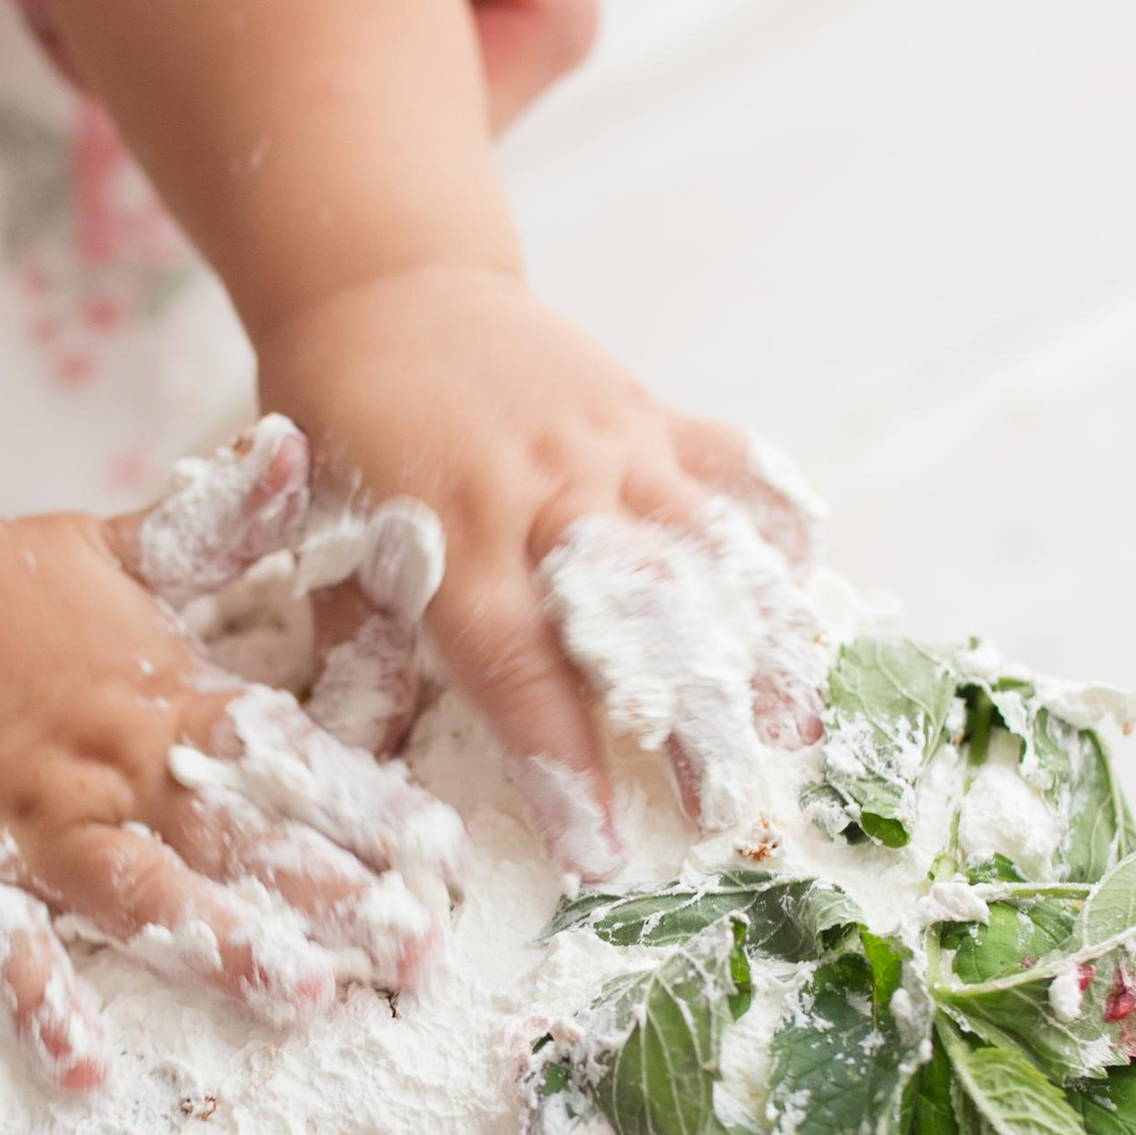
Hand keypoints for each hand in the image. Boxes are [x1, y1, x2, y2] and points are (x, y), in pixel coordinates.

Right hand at [0, 422, 465, 1089]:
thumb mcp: (116, 548)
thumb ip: (217, 518)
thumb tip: (299, 446)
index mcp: (169, 699)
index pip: (286, 754)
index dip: (364, 803)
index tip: (442, 854)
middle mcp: (121, 773)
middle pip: (240, 838)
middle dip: (332, 895)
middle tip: (415, 951)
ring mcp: (45, 835)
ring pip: (146, 896)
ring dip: (222, 947)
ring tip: (299, 999)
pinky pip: (6, 953)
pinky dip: (41, 1009)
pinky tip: (86, 1073)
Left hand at [255, 267, 825, 880]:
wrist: (383, 284)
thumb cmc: (342, 434)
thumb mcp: (325, 542)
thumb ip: (365, 648)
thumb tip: (381, 755)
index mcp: (454, 537)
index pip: (522, 672)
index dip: (565, 764)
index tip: (598, 850)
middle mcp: (545, 491)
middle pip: (642, 621)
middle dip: (692, 725)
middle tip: (727, 815)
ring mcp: (611, 443)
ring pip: (709, 552)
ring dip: (761, 644)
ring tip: (798, 727)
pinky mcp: (649, 409)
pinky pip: (732, 469)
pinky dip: (776, 525)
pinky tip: (810, 587)